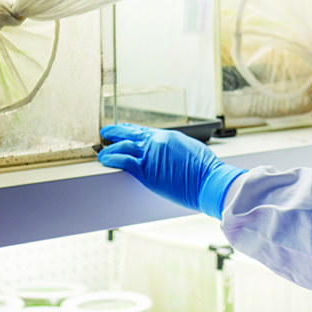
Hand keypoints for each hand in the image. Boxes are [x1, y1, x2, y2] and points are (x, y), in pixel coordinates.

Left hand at [98, 123, 245, 218]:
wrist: (209, 180)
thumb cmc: (205, 170)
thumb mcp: (190, 150)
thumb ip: (175, 149)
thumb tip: (169, 154)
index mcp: (168, 136)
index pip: (143, 131)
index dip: (130, 130)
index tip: (122, 130)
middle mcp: (157, 141)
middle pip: (130, 133)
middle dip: (115, 132)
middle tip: (106, 133)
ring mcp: (150, 155)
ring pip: (122, 146)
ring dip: (109, 148)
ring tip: (102, 152)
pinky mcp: (146, 170)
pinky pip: (122, 160)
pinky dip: (111, 158)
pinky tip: (105, 160)